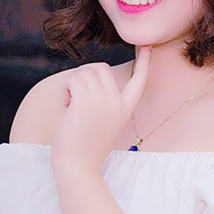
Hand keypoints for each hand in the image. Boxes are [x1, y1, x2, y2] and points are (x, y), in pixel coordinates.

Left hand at [50, 46, 152, 175]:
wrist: (78, 167)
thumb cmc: (85, 148)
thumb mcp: (103, 122)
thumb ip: (103, 102)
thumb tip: (89, 77)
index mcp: (125, 109)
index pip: (139, 81)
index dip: (144, 62)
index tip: (147, 46)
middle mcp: (117, 103)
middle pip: (100, 68)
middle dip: (85, 76)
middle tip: (78, 97)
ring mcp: (103, 101)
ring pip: (84, 72)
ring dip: (73, 85)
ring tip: (72, 106)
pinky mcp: (86, 102)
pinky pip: (73, 80)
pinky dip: (66, 90)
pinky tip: (67, 107)